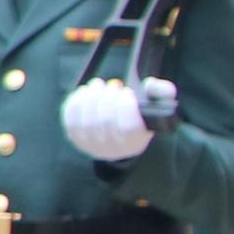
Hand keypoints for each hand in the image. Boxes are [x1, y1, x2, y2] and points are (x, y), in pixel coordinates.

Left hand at [60, 75, 175, 161]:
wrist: (122, 138)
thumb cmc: (140, 117)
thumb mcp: (158, 106)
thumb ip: (163, 92)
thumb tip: (152, 85)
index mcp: (136, 141)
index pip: (128, 127)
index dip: (125, 106)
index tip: (127, 92)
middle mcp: (113, 149)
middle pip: (105, 121)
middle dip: (108, 97)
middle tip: (113, 84)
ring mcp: (92, 146)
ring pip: (86, 121)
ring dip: (91, 97)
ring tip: (98, 85)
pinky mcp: (76, 140)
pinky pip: (70, 120)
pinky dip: (75, 103)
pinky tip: (84, 92)